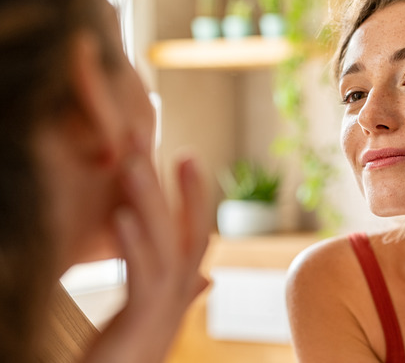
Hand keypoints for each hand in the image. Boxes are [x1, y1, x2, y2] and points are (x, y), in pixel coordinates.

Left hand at [82, 144, 209, 362]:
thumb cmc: (132, 352)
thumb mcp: (154, 313)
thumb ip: (182, 292)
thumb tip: (206, 277)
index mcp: (181, 287)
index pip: (194, 232)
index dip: (194, 194)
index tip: (186, 154)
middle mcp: (181, 293)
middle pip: (184, 231)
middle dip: (174, 186)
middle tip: (160, 141)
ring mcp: (165, 307)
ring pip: (165, 245)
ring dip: (150, 202)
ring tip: (133, 163)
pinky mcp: (142, 320)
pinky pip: (141, 276)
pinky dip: (133, 244)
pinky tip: (120, 215)